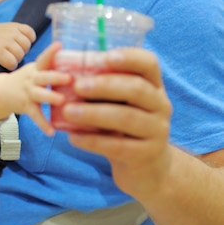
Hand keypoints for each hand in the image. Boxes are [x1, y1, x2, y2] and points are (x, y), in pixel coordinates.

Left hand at [0, 20, 35, 71]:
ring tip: (17, 50)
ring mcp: (12, 31)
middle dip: (17, 58)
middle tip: (12, 56)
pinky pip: (30, 32)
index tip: (7, 64)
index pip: (12, 62)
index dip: (11, 66)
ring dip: (24, 49)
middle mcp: (5, 39)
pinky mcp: (18, 25)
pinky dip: (30, 37)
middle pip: (20, 54)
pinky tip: (22, 41)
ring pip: (27, 44)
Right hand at [0, 42, 70, 135]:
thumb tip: (82, 68)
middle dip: (56, 77)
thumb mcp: (36, 70)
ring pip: (40, 95)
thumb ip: (53, 68)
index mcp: (37, 68)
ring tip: (62, 101)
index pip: (43, 58)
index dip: (51, 52)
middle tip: (69, 78)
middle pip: (43, 77)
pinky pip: (35, 116)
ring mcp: (28, 93)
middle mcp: (32, 79)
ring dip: (50, 97)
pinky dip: (43, 124)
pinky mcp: (26, 106)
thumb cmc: (27, 80)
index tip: (59, 45)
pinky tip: (51, 131)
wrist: (1, 92)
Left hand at [61, 48, 172, 196]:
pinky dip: (93, 141)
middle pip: (137, 89)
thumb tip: (64, 70)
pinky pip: (118, 146)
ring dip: (94, 113)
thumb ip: (102, 87)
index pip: (149, 63)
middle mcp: (160, 105)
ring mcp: (157, 131)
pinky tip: (73, 138)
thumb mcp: (119, 103)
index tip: (105, 57)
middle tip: (77, 86)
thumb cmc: (123, 125)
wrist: (145, 167)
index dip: (129, 57)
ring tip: (68, 112)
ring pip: (128, 118)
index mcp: (153, 86)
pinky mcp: (146, 154)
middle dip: (105, 85)